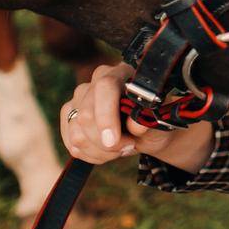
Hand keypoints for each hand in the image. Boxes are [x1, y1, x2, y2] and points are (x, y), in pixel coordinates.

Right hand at [59, 62, 208, 167]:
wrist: (147, 131)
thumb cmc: (154, 119)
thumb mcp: (159, 119)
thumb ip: (148, 119)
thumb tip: (136, 124)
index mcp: (121, 73)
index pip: (105, 87)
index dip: (106, 117)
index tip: (113, 142)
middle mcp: (95, 82)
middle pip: (86, 116)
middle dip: (107, 142)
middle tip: (130, 146)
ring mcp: (79, 98)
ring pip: (77, 134)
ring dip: (102, 151)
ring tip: (122, 148)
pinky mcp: (69, 116)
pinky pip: (72, 144)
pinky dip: (92, 155)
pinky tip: (108, 151)